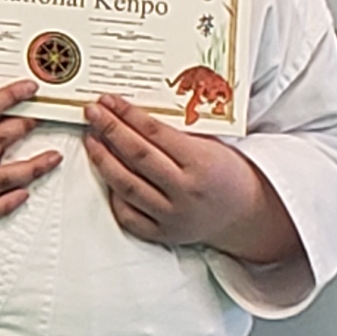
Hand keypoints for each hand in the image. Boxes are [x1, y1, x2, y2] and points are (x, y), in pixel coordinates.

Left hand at [86, 95, 301, 263]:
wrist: (245, 213)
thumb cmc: (226, 172)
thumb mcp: (211, 145)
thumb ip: (176, 133)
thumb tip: (131, 112)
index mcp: (202, 164)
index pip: (155, 134)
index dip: (127, 115)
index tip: (108, 101)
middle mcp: (185, 192)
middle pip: (136, 157)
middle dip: (109, 130)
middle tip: (92, 113)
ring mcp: (173, 216)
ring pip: (126, 185)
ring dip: (103, 159)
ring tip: (91, 139)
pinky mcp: (163, 234)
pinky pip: (127, 214)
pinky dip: (113, 193)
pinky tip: (106, 173)